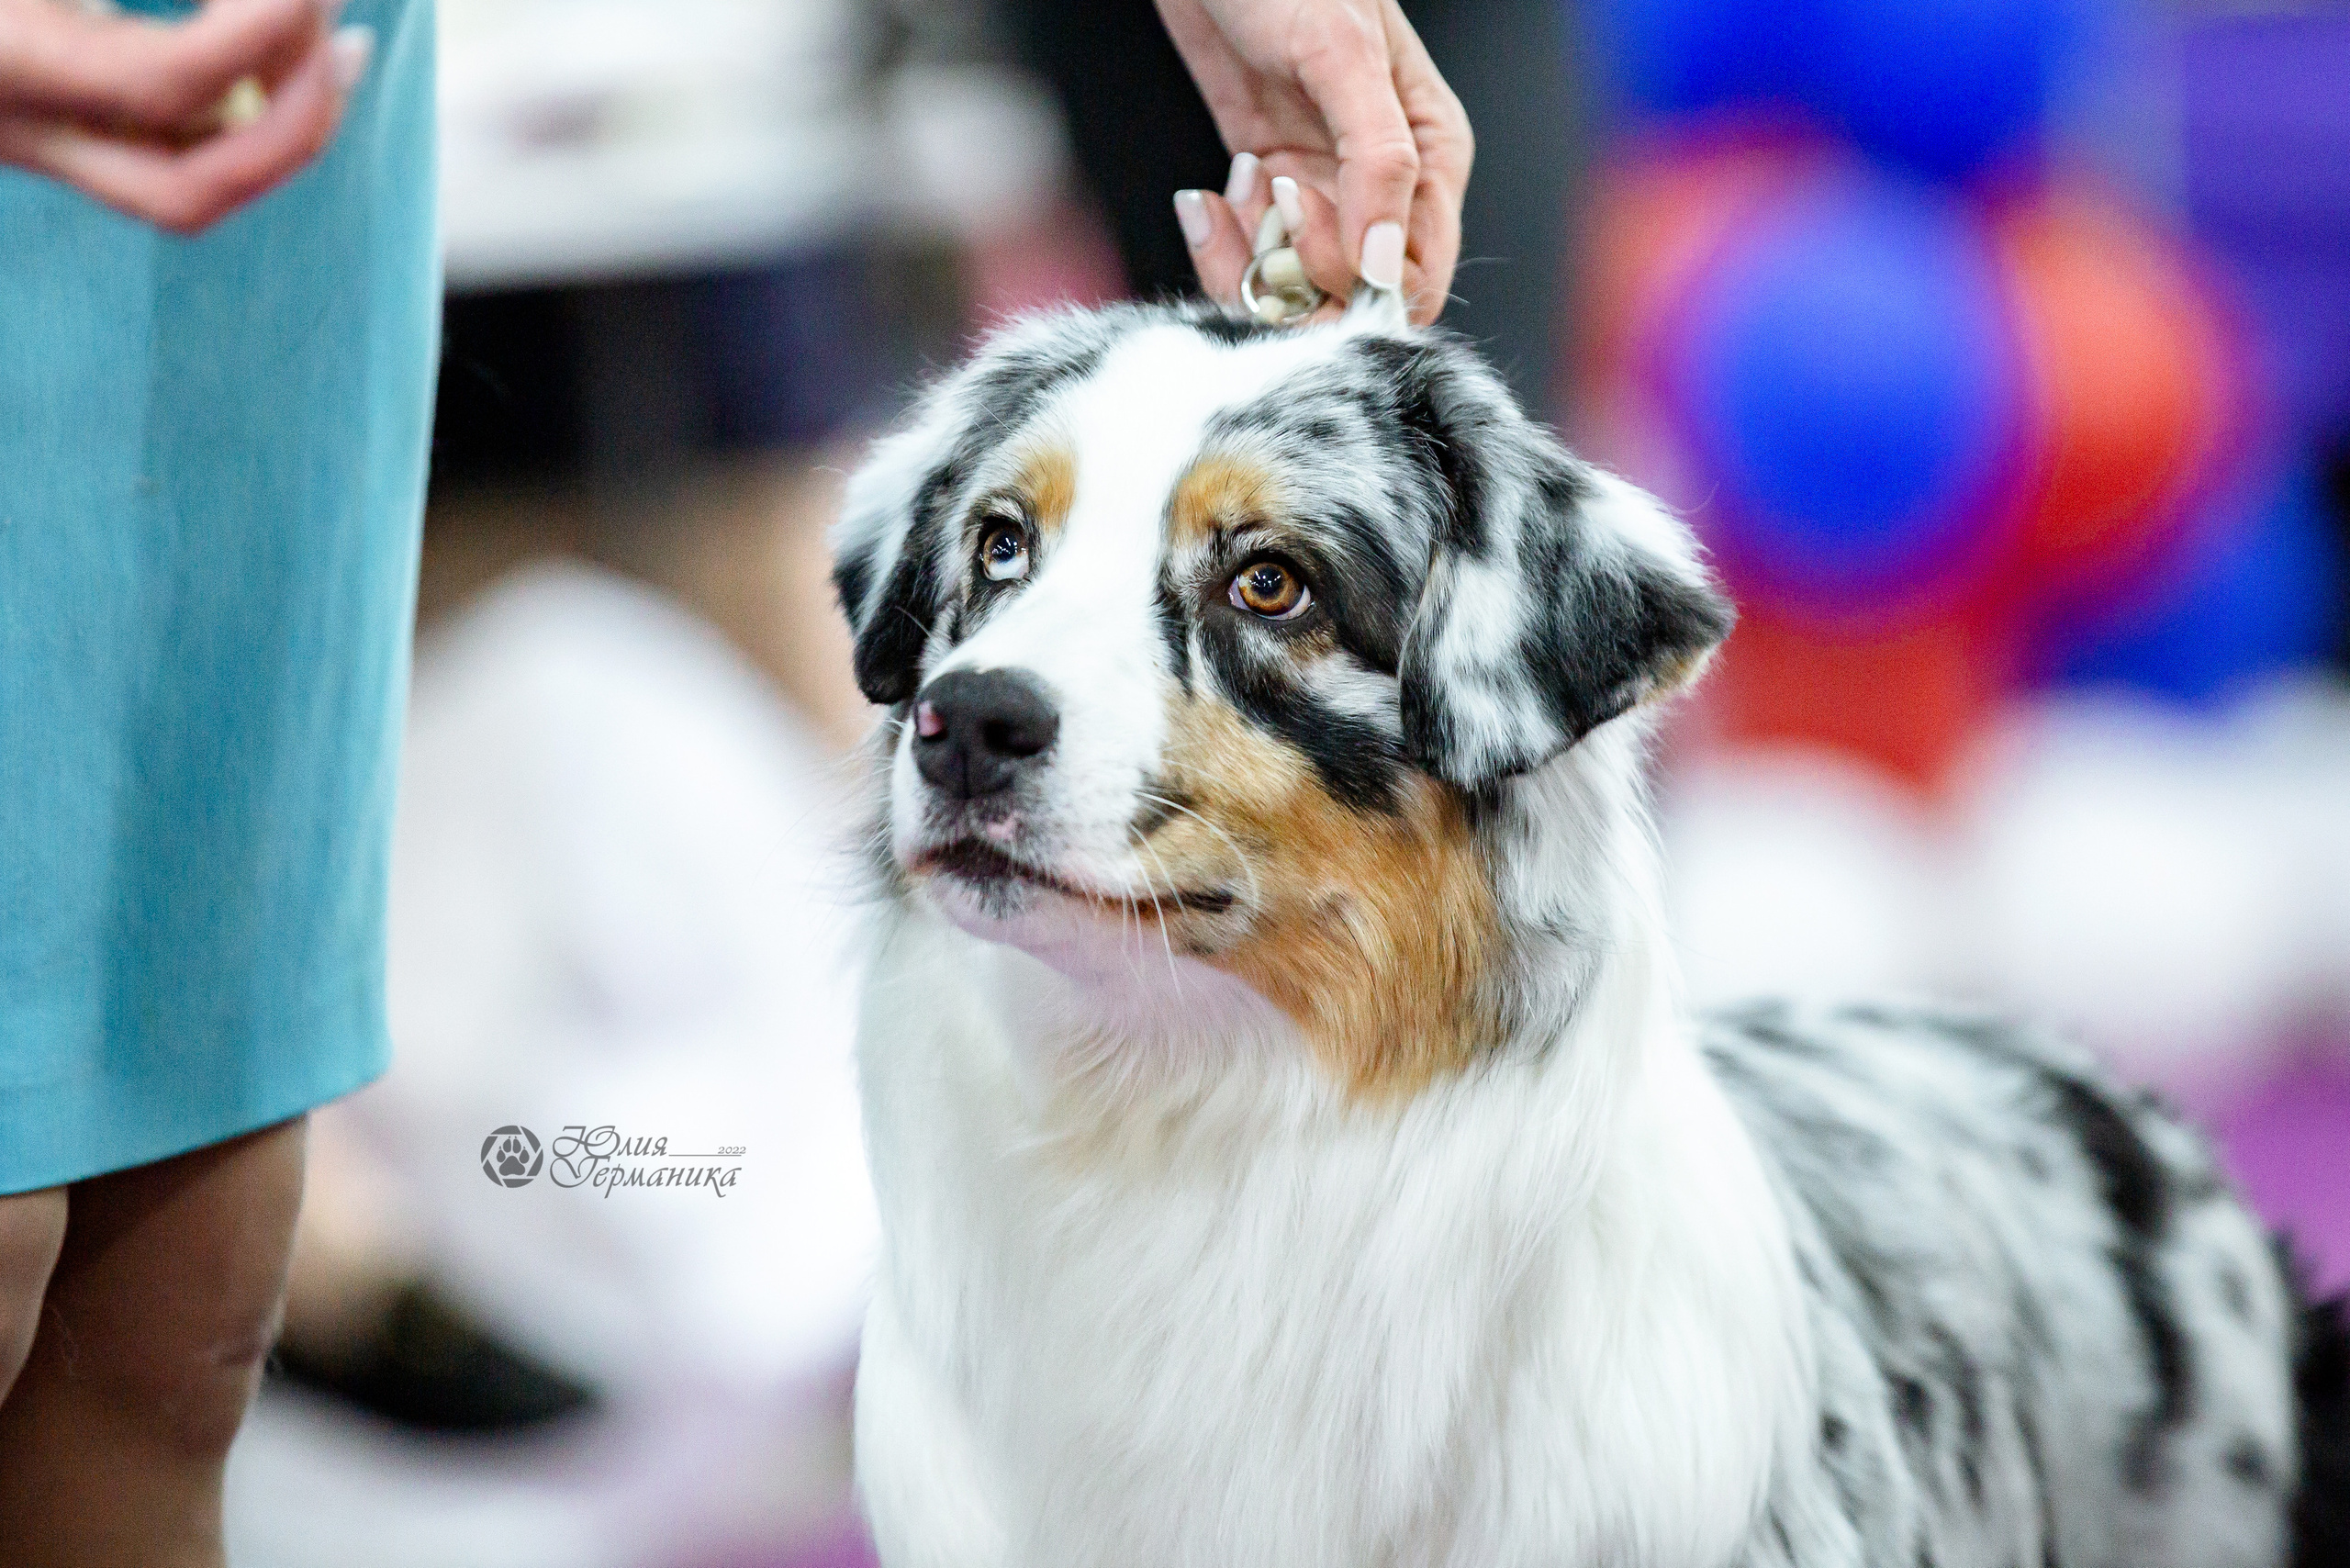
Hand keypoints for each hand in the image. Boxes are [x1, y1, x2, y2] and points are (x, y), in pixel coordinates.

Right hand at [0, 0, 370, 233]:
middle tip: (341, 30)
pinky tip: (289, 41)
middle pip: (185, 195)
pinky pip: (168, 149)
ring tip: (332, 31)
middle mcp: (13, 120)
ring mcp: (26, 136)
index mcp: (7, 61)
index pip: (165, 82)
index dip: (262, 30)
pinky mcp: (44, 126)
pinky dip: (242, 111)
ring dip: (280, 124)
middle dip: (289, 129)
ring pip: (186, 188)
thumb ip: (142, 26)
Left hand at [1159, 0, 1470, 324]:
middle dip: (1294, 276)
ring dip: (1247, 263)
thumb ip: (1378, 162)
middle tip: (1254, 204)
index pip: (1416, 280)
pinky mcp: (1268, 189)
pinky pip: (1254, 261)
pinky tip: (1201, 199)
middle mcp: (1384, 189)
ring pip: (1298, 291)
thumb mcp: (1342, 55)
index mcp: (1432, 160)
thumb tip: (1384, 269)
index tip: (1298, 215)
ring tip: (1220, 198)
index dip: (1354, 280)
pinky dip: (1221, 246)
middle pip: (1354, 298)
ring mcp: (1325, 193)